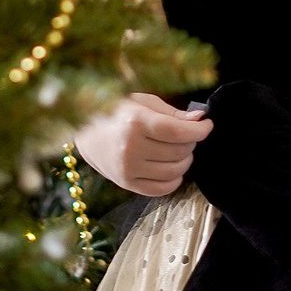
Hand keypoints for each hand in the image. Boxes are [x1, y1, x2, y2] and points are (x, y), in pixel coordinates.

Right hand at [72, 93, 212, 196]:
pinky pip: (160, 189)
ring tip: (180, 150)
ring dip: (185, 161)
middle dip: (191, 143)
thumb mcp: (142, 102)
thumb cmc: (116, 111)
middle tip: (188, 135)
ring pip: (174, 171)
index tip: (207, 126)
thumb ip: (171, 113)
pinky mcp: (126, 183)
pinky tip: (173, 168)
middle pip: (178, 151)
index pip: (177, 131)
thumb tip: (199, 120)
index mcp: (135, 122)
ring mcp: (127, 168)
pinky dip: (174, 180)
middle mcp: (131, 147)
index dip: (199, 130)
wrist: (83, 131)